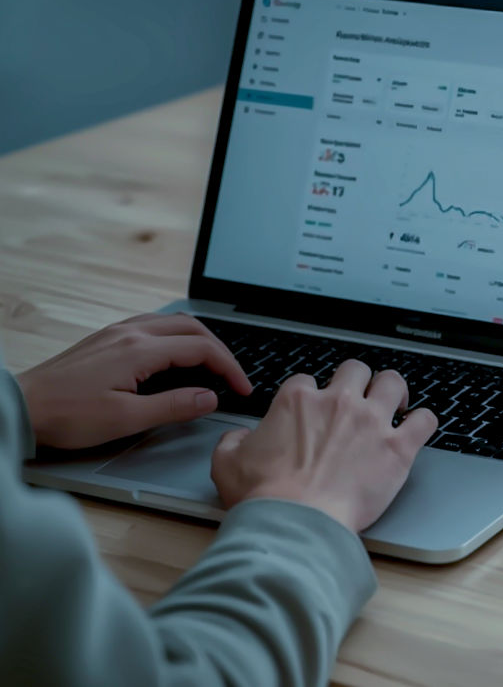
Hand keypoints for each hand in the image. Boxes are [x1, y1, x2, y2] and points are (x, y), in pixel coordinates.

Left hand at [16, 313, 252, 449]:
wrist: (22, 406)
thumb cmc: (67, 415)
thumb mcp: (127, 418)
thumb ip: (174, 406)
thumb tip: (210, 398)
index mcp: (140, 350)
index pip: (201, 349)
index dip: (229, 368)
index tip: (242, 388)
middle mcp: (131, 333)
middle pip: (193, 328)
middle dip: (220, 350)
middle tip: (233, 376)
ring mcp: (117, 332)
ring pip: (173, 322)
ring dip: (200, 339)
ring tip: (212, 363)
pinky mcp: (106, 338)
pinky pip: (153, 324)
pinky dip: (177, 335)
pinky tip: (175, 354)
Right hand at [210, 360, 437, 531]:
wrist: (296, 522)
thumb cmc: (265, 497)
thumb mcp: (227, 464)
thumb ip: (233, 442)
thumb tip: (239, 438)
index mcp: (298, 401)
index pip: (308, 381)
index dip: (312, 395)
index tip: (316, 411)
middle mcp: (338, 403)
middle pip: (356, 370)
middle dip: (358, 381)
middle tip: (360, 398)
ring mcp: (371, 422)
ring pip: (393, 383)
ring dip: (394, 391)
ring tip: (396, 404)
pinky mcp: (398, 448)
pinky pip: (425, 420)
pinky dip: (424, 420)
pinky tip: (418, 427)